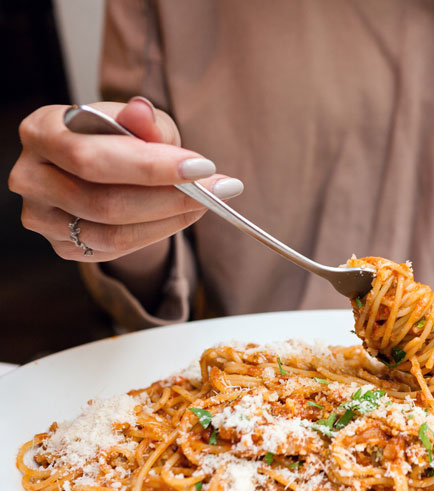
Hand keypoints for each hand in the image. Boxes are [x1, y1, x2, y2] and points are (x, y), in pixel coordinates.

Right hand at [8, 97, 242, 261]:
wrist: (105, 169)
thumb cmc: (118, 138)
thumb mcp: (138, 122)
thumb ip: (144, 122)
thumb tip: (141, 112)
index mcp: (42, 131)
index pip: (92, 157)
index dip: (150, 166)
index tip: (202, 167)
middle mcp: (31, 176)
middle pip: (104, 202)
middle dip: (170, 196)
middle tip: (217, 189)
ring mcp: (43, 217)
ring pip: (114, 232)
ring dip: (170, 219)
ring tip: (205, 201)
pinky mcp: (62, 246)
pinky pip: (116, 249)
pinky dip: (157, 233)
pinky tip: (181, 216)